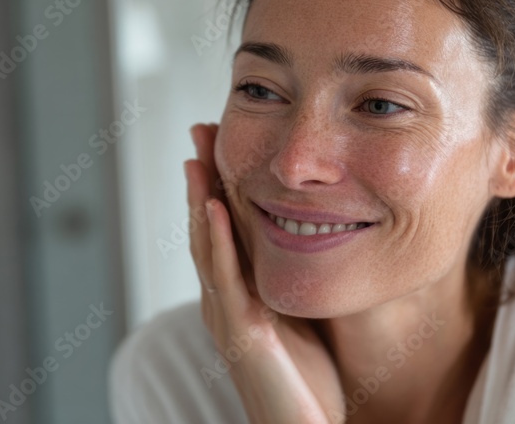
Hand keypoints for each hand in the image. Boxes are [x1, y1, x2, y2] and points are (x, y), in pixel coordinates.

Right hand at [186, 123, 345, 423]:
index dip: (220, 183)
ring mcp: (229, 318)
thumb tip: (315, 238)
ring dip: (201, 198)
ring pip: (208, 247)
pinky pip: (226, 279)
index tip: (220, 140)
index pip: (225, 229)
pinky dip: (217, 240)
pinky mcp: (242, 335)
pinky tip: (215, 207)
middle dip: (204, 179)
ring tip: (199, 154)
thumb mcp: (303, 318)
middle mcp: (226, 303)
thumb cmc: (310, 384)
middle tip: (201, 130)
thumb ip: (297, 281)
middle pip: (208, 229)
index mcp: (241, 296)